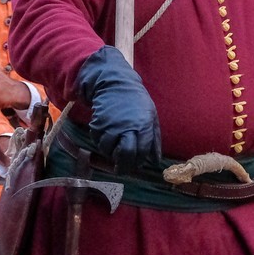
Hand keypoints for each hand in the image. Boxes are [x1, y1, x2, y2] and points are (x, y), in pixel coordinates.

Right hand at [76, 46, 161, 173]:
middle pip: (125, 154)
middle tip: (121, 170)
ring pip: (109, 151)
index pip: (142, 151)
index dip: (138, 162)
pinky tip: (107, 135)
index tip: (136, 166)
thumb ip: (154, 139)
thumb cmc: (136, 101)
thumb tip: (155, 161)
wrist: (114, 84)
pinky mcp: (98, 124)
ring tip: (114, 147)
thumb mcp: (151, 116)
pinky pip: (98, 142)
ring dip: (110, 154)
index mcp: (144, 125)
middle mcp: (128, 127)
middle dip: (123, 166)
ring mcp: (112, 126)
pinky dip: (101, 143)